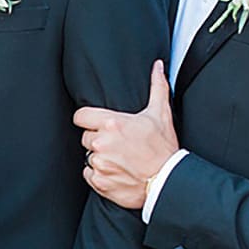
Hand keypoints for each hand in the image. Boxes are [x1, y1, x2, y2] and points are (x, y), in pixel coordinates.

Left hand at [74, 60, 177, 210]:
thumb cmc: (164, 149)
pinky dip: (100, 175)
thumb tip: (157, 66)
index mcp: (112, 124)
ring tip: (120, 159)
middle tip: (117, 144)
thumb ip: (156, 87)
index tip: (96, 124)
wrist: (168, 181)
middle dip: (98, 139)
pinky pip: (89, 174)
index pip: (81, 116)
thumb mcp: (161, 115)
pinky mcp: (99, 182)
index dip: (88, 119)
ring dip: (100, 157)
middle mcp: (102, 143)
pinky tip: (116, 172)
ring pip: (88, 156)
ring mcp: (99, 164)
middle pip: (86, 137)